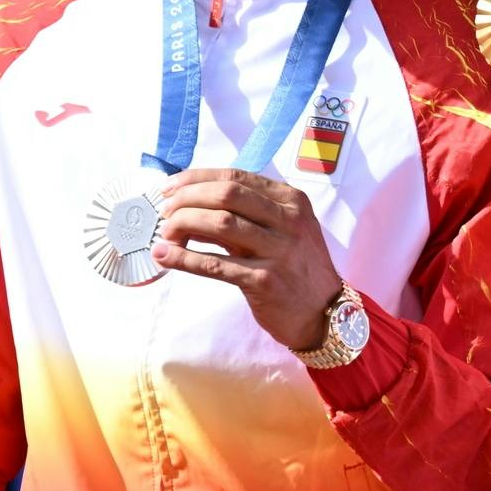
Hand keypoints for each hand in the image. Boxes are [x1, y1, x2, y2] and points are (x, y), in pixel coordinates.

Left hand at [150, 168, 345, 351]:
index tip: (170, 188)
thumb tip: (190, 208)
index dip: (196, 179)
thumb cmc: (297, 269)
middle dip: (186, 198)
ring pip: (219, 223)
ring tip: (165, 233)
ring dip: (182, 224)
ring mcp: (279, 250)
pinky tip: (165, 256)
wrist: (325, 314)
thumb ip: (243, 217)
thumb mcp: (282, 233)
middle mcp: (288, 220)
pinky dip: (183, 258)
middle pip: (226, 194)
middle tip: (165, 211)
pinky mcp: (265, 281)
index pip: (236, 177)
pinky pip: (214, 264)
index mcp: (291, 201)